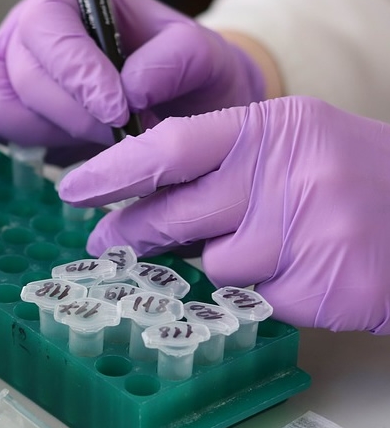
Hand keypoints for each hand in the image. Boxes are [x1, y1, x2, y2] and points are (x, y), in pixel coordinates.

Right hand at [0, 0, 265, 149]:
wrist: (181, 113)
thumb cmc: (185, 80)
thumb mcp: (202, 58)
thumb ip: (176, 58)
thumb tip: (130, 85)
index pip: (47, 29)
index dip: (77, 72)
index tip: (118, 109)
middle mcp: (28, 30)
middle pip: (16, 73)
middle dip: (68, 113)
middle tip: (117, 131)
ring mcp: (3, 68)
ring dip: (41, 132)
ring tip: (89, 140)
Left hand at [59, 97, 389, 333]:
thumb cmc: (354, 176)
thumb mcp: (292, 144)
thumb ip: (221, 162)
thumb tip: (142, 193)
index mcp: (275, 128)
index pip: (172, 146)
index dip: (115, 169)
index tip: (74, 187)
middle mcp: (290, 174)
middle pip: (178, 213)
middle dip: (133, 231)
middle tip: (105, 241)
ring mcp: (311, 231)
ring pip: (217, 265)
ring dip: (226, 262)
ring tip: (271, 246)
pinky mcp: (328, 284)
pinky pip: (260, 299)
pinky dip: (269, 291)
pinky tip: (304, 271)